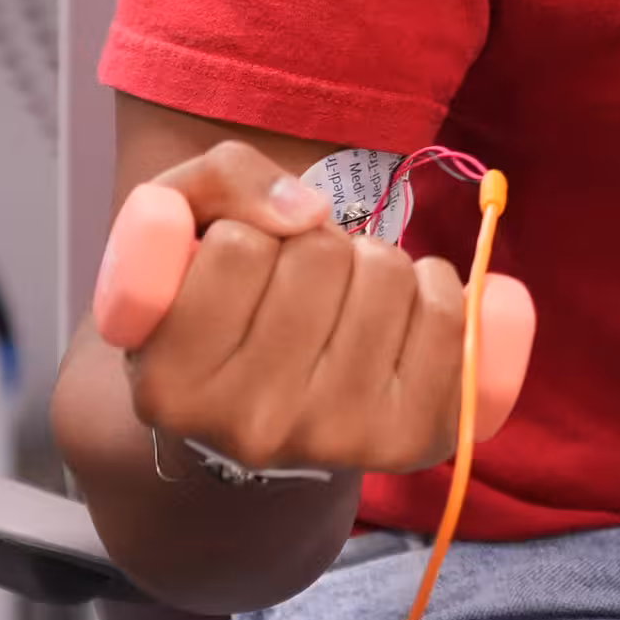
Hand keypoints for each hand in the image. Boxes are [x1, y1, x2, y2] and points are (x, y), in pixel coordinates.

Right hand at [89, 147, 535, 477]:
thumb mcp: (186, 220)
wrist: (277, 403)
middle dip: (316, 242)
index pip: (237, 245)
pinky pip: (447, 314)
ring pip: (385, 274)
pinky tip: (404, 310)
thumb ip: (222, 180)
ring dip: (375, 263)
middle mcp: (250, 428)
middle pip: (319, 254)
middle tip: (301, 282)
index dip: (245, 232)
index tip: (240, 266)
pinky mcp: (411, 440)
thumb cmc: (226, 299)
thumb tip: (308, 210)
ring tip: (347, 298)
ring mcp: (334, 440)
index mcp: (172, 384)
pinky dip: (436, 288)